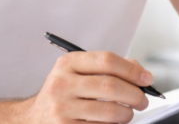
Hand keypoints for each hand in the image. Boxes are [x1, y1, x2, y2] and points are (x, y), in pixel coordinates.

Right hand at [17, 51, 153, 122]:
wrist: (31, 119)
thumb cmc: (63, 94)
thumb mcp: (78, 73)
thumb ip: (108, 68)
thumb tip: (141, 73)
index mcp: (67, 64)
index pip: (107, 60)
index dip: (132, 70)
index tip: (147, 79)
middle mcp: (61, 84)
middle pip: (111, 86)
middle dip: (135, 94)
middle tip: (143, 100)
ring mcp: (61, 109)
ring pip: (109, 111)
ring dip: (127, 114)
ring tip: (128, 113)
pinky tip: (113, 123)